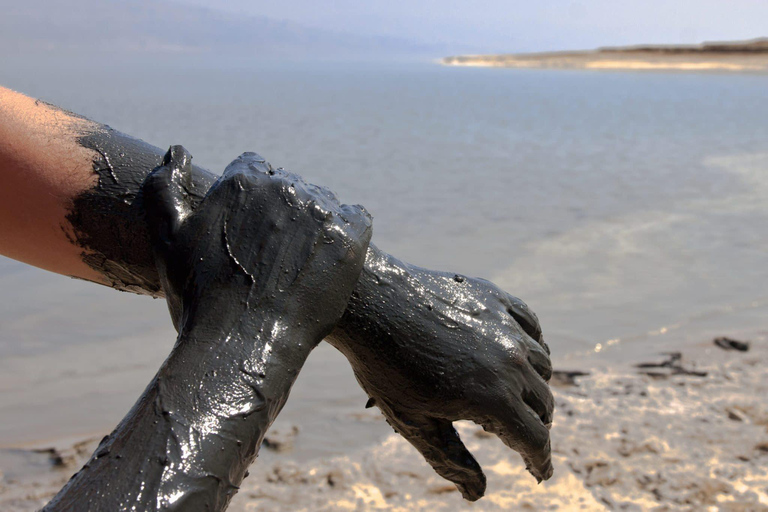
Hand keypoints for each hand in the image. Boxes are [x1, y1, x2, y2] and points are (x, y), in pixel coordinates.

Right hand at [142, 146, 371, 339]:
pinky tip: (331, 258)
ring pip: (323, 202)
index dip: (252, 199)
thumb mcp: (169, 239)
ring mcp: (320, 211)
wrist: (241, 347)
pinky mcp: (350, 238)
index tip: (252, 229)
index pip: (255, 168)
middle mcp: (283, 188)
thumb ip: (164, 188)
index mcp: (241, 182)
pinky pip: (358, 219)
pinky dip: (346, 234)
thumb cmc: (199, 299)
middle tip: (276, 254)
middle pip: (290, 185)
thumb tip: (177, 149)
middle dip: (283, 212)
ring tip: (302, 262)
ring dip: (315, 224)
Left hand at [329, 248, 552, 500]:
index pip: (535, 439)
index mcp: (492, 397)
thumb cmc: (386, 367)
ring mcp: (505, 326)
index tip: (540, 472)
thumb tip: (478, 495)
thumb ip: (450, 461)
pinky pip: (530, 326)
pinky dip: (532, 345)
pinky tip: (516, 353)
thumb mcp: (414, 423)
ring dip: (534, 386)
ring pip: (541, 364)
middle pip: (543, 403)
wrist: (368, 303)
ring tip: (514, 395)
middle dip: (536, 425)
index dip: (540, 461)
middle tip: (519, 435)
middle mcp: (509, 361)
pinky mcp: (496, 298)